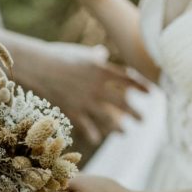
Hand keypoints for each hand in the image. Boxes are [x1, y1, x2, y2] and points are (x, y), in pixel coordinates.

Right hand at [22, 42, 146, 142]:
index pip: (129, 79)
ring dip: (119, 126)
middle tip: (143, 120)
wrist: (38, 66)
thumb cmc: (58, 56)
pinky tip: (97, 139)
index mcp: (102, 69)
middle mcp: (98, 86)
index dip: (142, 87)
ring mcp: (85, 100)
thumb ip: (94, 56)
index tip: (152, 93)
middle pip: (122, 102)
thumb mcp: (80, 53)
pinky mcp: (72, 110)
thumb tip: (102, 53)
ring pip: (108, 117)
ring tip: (125, 132)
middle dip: (135, 113)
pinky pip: (86, 125)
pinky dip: (92, 133)